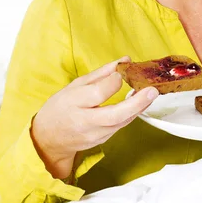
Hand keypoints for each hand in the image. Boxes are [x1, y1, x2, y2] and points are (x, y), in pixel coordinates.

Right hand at [31, 56, 158, 178]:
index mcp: (74, 103)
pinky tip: (139, 103)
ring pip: (122, 122)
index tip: (122, 72)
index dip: (112, 82)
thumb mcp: (75, 85)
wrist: (49, 139)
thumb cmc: (61, 107)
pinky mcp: (102, 141)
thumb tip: (124, 60)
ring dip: (139, 108)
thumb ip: (101, 73)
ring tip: (151, 93)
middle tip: (152, 90)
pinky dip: (131, 114)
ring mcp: (94, 135)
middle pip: (114, 115)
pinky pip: (120, 126)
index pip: (97, 94)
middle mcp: (85, 122)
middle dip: (136, 103)